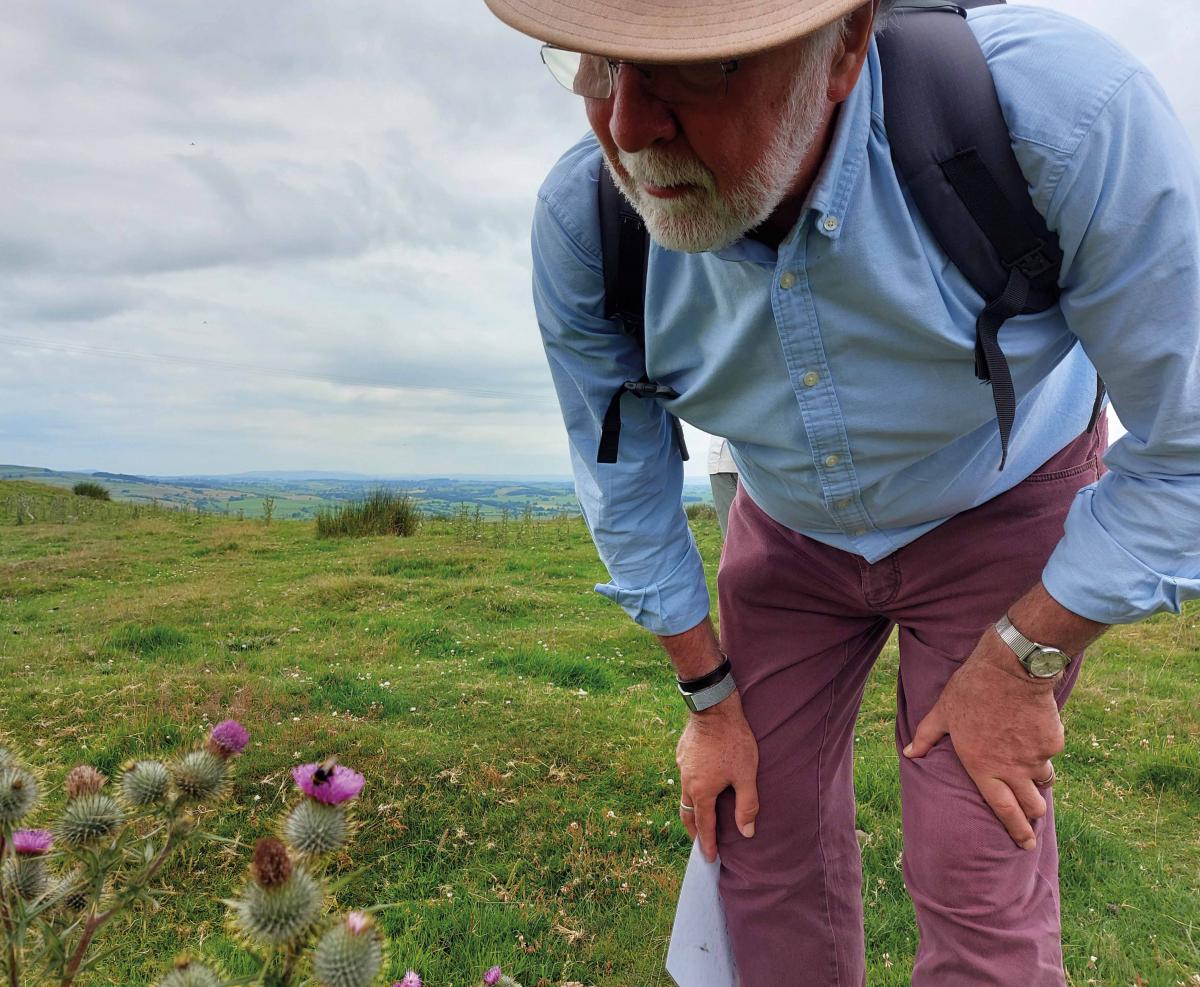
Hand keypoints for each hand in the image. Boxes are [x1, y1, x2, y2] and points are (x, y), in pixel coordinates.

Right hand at [676, 691, 758, 862]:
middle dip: (693, 831)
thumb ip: (747, 806)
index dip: (707, 843)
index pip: (704, 825)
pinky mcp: (681, 752)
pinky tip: (700, 783)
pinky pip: (684, 776)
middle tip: (700, 842)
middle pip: (687, 813)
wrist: (714, 709)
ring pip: (683, 794)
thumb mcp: (746, 775)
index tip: (709, 858)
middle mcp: (686, 782)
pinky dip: (691, 788)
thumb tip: (747, 833)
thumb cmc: (733, 742)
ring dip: (691, 808)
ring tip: (700, 815)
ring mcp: (681, 766)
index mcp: (701, 792)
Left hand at [903, 630, 1062, 848]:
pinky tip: (1034, 732)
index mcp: (982, 767)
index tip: (1025, 844)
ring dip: (1039, 780)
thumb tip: (909, 754)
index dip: (1015, 830)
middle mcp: (1012, 769)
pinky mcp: (1053, 742)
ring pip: (1044, 780)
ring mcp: (1035, 757)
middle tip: (1033, 814)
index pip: (1003, 810)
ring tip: (1031, 769)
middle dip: (1033, 814)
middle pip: (1032, 806)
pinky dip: (1044, 749)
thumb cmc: (971, 689)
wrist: (1010, 668)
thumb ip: (926, 737)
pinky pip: (1050, 753)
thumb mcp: (942, 712)